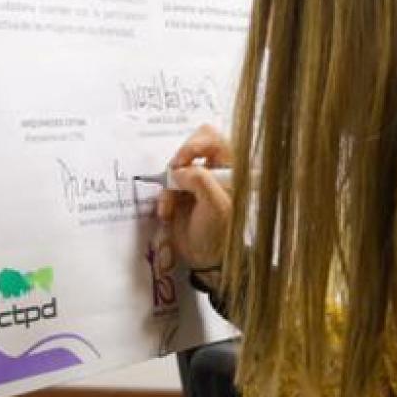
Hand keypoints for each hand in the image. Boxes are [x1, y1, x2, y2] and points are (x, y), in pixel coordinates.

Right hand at [156, 125, 233, 271]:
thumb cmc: (218, 234)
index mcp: (232, 168)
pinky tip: (167, 213)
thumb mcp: (216, 206)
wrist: (204, 259)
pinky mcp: (182, 191)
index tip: (182, 161)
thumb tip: (180, 171)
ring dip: (169, 186)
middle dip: (178, 163)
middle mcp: (215, 169)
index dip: (195, 143)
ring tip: (169, 208)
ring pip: (175, 166)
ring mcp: (198, 179)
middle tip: (173, 178)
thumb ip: (201, 181)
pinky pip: (167, 183)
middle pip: (190, 146)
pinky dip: (164, 197)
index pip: (213, 138)